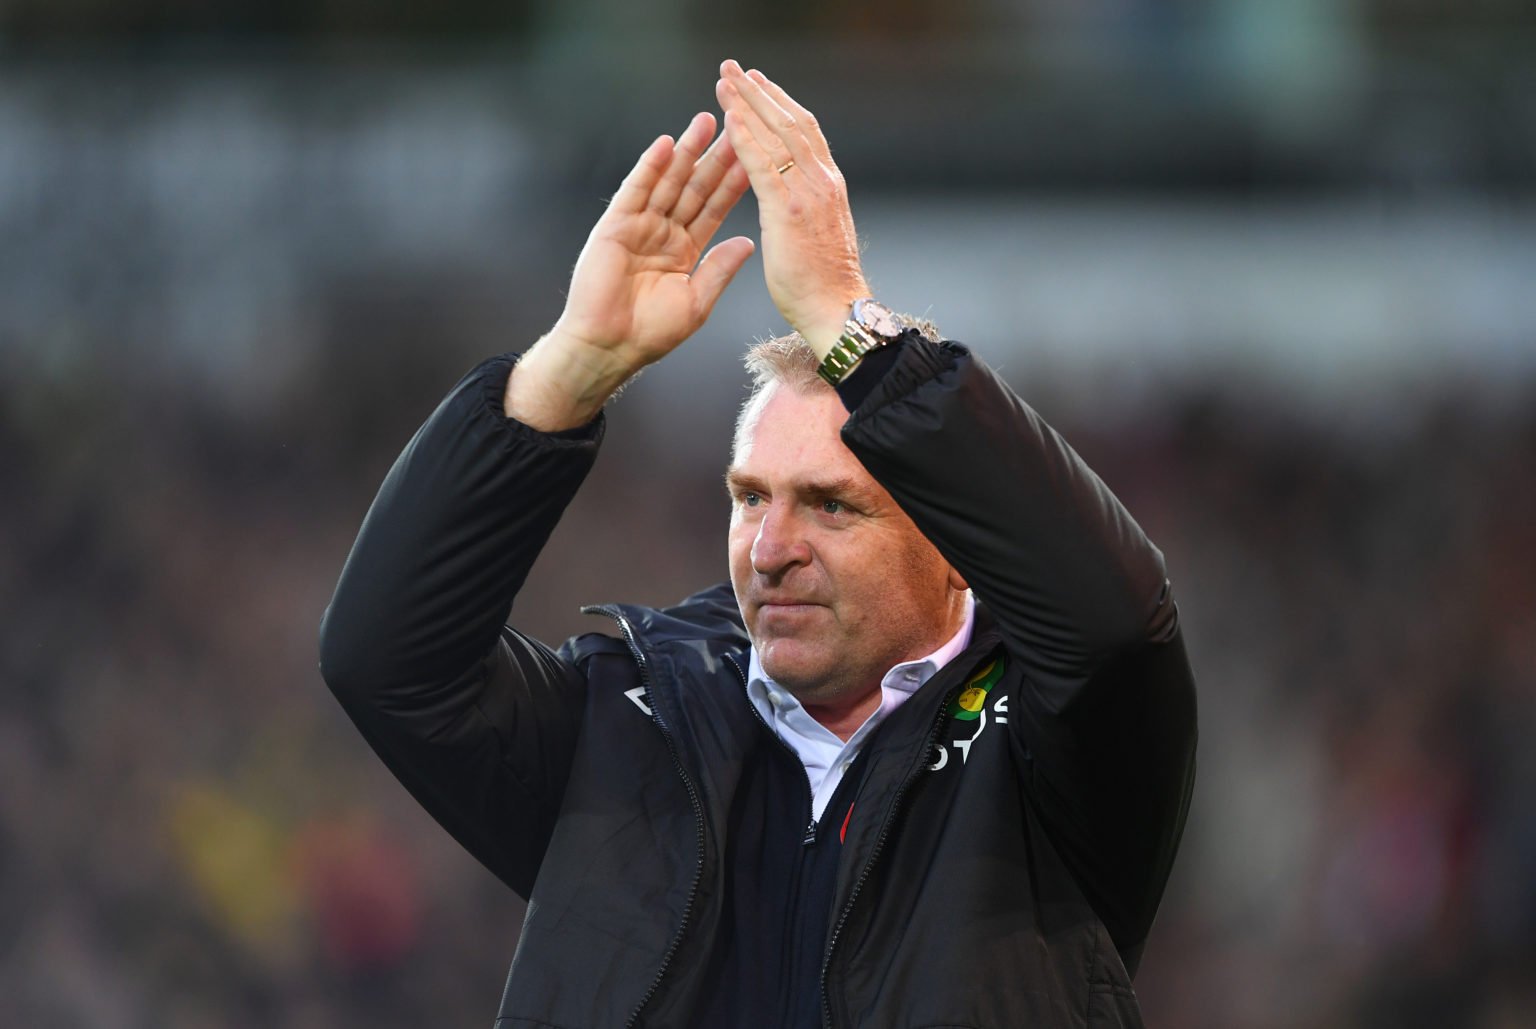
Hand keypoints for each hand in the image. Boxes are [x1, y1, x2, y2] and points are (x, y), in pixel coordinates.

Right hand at [506, 112, 753, 428]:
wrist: (610, 346)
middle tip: (738, 125)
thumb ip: (720, 269)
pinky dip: (650, 167)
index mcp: (685, 250)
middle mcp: (664, 232)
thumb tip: (748, 242)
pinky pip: (636, 190)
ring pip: (668, 181)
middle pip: (695, 187)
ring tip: (707, 122)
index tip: (757, 157)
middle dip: (717, 157)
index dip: (735, 183)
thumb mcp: (697, 302)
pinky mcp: (615, 225)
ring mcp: (639, 225)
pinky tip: (666, 145)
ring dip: (687, 151)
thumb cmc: (651, 333)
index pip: (715, 208)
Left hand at [716, 60, 867, 356]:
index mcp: (828, 187)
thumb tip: (796, 200)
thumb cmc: (824, 284)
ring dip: (748, 104)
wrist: (836, 309)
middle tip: (736, 68)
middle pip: (790, 122)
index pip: (804, 133)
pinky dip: (745, 137)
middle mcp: (821, 181)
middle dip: (760, 93)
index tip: (760, 86)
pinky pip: (761, 164)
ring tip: (725, 80)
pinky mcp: (786, 209)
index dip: (780, 105)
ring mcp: (806, 193)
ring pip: (776, 134)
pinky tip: (728, 117)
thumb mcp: (819, 234)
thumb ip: (808, 209)